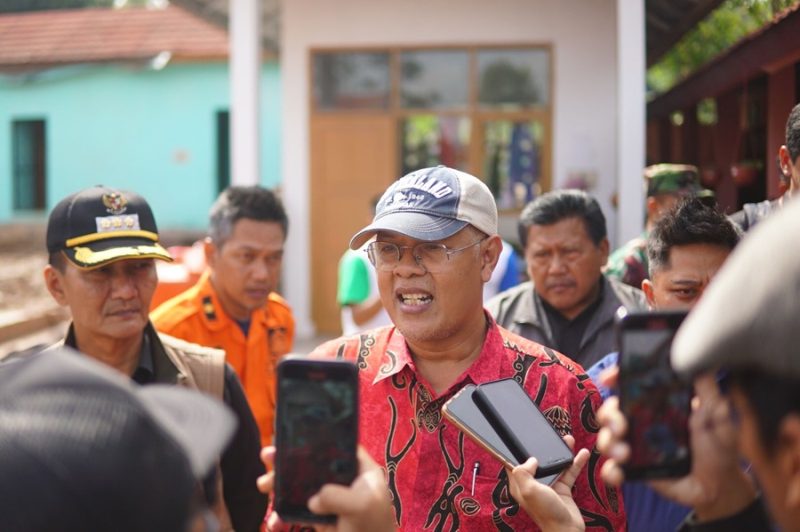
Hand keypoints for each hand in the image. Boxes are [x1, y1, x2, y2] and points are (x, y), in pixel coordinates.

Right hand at [257, 446, 396, 531]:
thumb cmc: (374, 529)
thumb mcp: (362, 506)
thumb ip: (336, 496)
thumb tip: (312, 500)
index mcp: (360, 470)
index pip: (337, 446)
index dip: (314, 440)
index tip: (290, 438)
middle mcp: (344, 481)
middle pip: (312, 464)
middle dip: (288, 461)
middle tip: (267, 456)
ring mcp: (330, 500)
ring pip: (300, 487)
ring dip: (279, 486)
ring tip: (264, 485)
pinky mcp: (320, 519)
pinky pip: (296, 513)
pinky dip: (282, 516)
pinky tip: (274, 523)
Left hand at [507, 435, 587, 531]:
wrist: (567, 529)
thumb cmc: (547, 513)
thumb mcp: (529, 491)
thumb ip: (523, 473)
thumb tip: (531, 460)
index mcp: (520, 484)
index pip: (514, 463)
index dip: (517, 451)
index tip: (521, 438)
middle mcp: (533, 483)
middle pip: (537, 460)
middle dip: (543, 447)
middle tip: (549, 435)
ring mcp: (548, 484)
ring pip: (554, 463)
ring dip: (561, 452)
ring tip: (568, 440)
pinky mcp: (562, 488)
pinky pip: (568, 471)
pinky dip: (575, 462)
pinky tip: (582, 453)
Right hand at [596, 371, 756, 521]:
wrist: (719, 486)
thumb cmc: (718, 447)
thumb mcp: (717, 415)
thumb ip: (708, 391)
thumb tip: (700, 364)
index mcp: (658, 404)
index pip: (631, 385)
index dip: (616, 377)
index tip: (609, 378)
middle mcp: (642, 422)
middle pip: (611, 410)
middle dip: (608, 415)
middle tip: (621, 426)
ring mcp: (636, 445)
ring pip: (606, 437)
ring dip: (608, 442)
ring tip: (625, 454)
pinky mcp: (635, 469)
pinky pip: (612, 468)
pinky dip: (610, 470)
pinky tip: (619, 473)